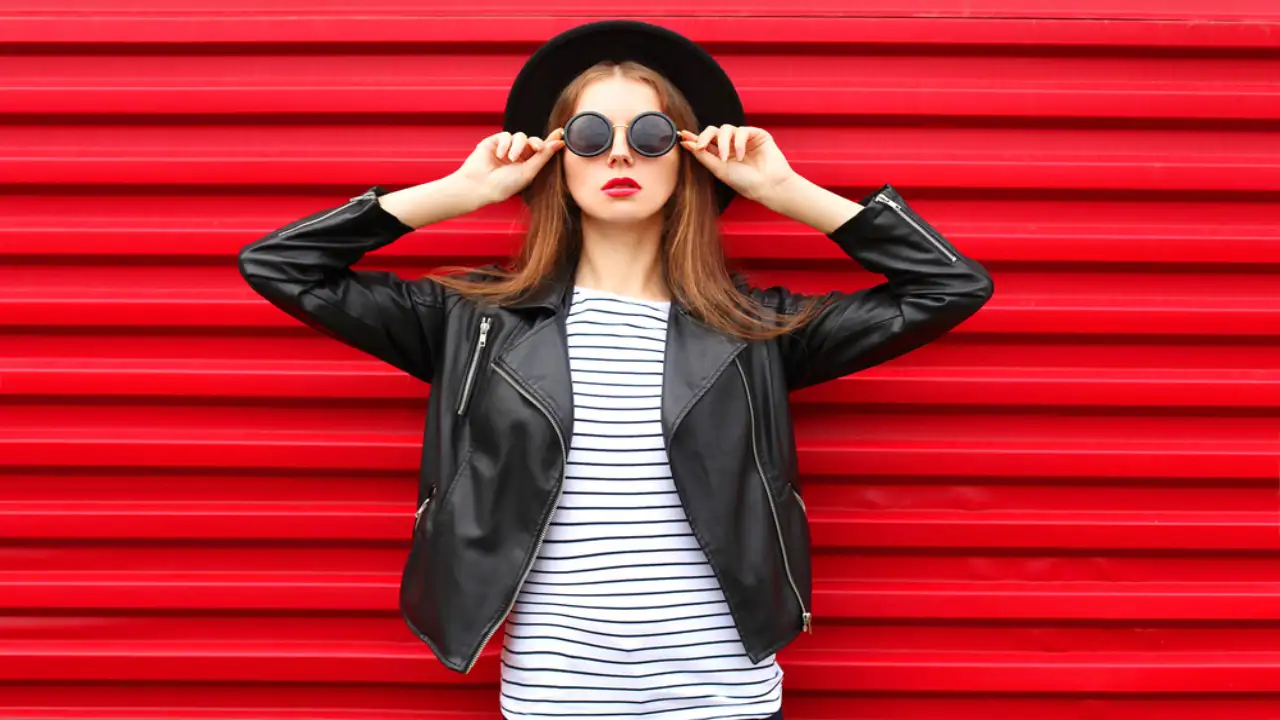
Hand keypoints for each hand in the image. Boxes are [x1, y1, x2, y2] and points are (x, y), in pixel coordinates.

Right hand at [452, 129, 565, 206]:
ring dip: (517, 146)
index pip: (541, 150)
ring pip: (520, 137)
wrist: (480, 186)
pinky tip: (500, 155)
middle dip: (536, 143)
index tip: (561, 132)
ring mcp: (506, 148)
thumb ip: (544, 157)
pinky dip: (505, 144)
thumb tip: (560, 143)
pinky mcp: (494, 142)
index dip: (551, 141)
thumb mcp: (529, 172)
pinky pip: (506, 135)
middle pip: (533, 141)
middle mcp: (518, 155)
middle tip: (537, 148)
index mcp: (527, 165)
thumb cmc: (504, 185)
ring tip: (510, 159)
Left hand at [679, 125, 796, 203]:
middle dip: (705, 136)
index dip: (694, 137)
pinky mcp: (757, 134)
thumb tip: (686, 143)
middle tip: (701, 146)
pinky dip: (739, 143)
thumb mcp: (719, 169)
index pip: (706, 142)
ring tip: (726, 158)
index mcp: (721, 154)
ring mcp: (744, 139)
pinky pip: (742, 130)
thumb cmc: (745, 182)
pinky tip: (741, 155)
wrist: (768, 186)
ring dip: (723, 143)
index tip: (682, 135)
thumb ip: (703, 156)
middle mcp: (731, 145)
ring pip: (726, 129)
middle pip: (713, 131)